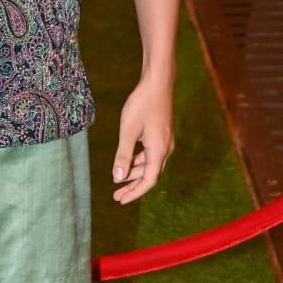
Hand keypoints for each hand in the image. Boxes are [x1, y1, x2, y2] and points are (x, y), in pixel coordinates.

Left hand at [112, 77, 174, 203]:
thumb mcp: (128, 131)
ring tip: (118, 179)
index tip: (120, 200)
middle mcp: (165, 149)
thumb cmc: (141, 105)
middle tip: (116, 195)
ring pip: (150, 164)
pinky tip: (127, 161)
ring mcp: (165, 141)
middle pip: (149, 175)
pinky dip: (139, 161)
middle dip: (133, 186)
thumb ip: (123, 155)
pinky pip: (151, 154)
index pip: (148, 180)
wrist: (157, 82)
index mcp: (158, 151)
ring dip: (134, 173)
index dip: (134, 192)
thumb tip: (118, 178)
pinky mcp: (162, 134)